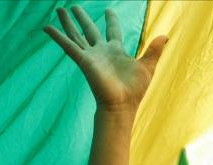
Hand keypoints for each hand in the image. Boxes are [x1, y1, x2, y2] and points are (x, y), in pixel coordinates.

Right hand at [45, 7, 166, 111]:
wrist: (122, 105)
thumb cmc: (134, 90)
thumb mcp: (147, 66)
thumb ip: (154, 50)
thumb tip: (166, 36)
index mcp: (116, 51)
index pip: (112, 31)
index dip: (111, 20)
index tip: (108, 10)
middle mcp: (101, 52)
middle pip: (89, 30)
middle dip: (82, 18)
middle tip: (75, 7)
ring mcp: (91, 56)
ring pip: (76, 35)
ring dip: (67, 23)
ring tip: (59, 10)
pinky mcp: (83, 61)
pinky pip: (68, 46)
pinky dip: (57, 37)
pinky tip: (47, 28)